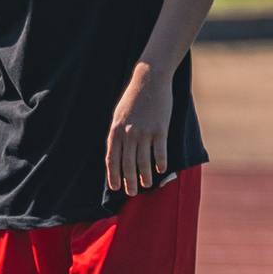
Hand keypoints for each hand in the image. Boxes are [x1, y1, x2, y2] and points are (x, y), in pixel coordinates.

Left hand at [105, 63, 172, 196]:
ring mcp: (144, 133)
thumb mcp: (118, 115)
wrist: (149, 80)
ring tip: (146, 184)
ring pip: (143, 162)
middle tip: (132, 193)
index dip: (113, 176)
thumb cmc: (133, 98)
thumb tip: (116, 153)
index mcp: (115, 131)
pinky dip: (160, 163)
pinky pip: (160, 152)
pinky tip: (160, 170)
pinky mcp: (160, 130)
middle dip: (129, 181)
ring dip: (145, 176)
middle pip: (127, 165)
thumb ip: (117, 134)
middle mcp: (128, 135)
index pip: (112, 160)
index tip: (115, 188)